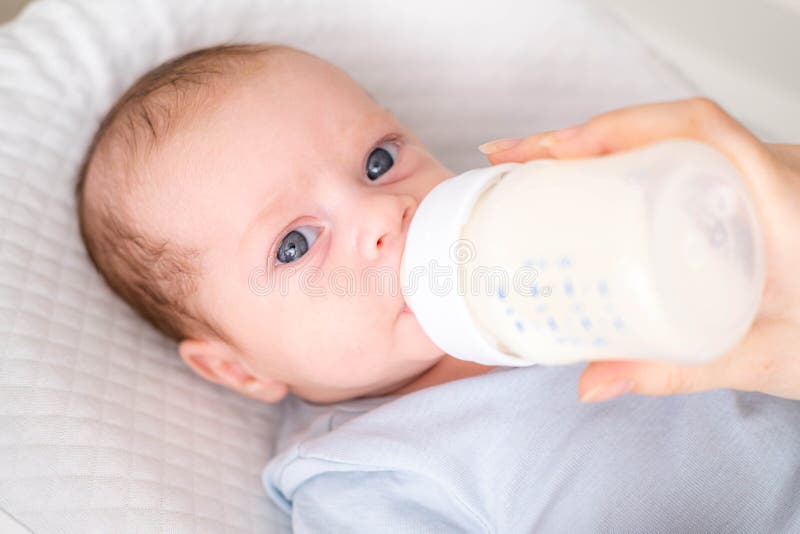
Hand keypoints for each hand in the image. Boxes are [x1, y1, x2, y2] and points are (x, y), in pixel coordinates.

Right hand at [479, 98, 799, 401]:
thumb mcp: (762, 358)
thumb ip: (676, 370)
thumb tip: (592, 381)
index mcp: (777, 199)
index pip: (693, 127)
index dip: (616, 127)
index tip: (554, 151)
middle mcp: (765, 172)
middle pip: (659, 125)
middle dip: (576, 136)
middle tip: (513, 159)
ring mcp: (752, 177)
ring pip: (662, 138)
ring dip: (593, 144)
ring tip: (532, 167)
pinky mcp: (740, 192)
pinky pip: (672, 158)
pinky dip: (619, 161)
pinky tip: (583, 184)